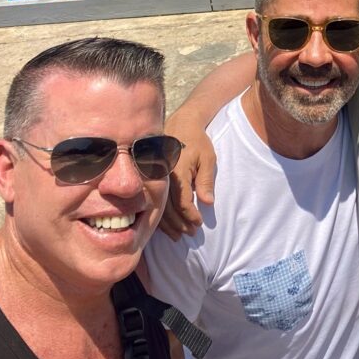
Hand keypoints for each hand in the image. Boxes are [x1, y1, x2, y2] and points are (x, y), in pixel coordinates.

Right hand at [159, 122, 216, 239]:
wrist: (181, 123)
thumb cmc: (197, 141)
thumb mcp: (207, 158)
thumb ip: (206, 181)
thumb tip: (207, 203)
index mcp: (176, 172)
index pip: (182, 202)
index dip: (190, 216)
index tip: (198, 224)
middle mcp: (162, 176)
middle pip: (168, 208)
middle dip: (180, 224)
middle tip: (190, 233)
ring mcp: (154, 177)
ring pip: (158, 207)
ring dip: (168, 224)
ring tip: (179, 235)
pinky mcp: (151, 178)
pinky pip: (153, 201)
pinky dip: (159, 215)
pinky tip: (166, 225)